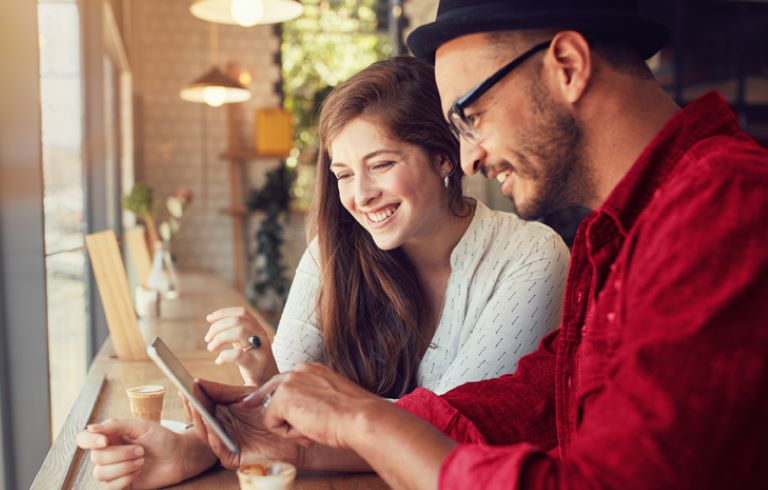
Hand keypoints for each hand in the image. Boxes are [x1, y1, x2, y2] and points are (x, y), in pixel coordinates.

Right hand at [76, 418, 214, 488]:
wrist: (178, 456)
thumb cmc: (161, 438)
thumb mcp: (141, 426)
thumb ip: (116, 425)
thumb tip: (90, 427)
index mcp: (110, 436)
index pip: (84, 439)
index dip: (89, 441)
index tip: (106, 441)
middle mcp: (108, 453)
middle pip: (96, 457)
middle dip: (121, 455)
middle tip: (141, 451)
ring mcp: (113, 470)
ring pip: (101, 473)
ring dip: (125, 467)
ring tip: (142, 461)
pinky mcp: (121, 485)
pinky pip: (110, 487)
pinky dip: (126, 479)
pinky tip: (138, 473)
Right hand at [183, 378, 300, 469]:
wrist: (293, 428)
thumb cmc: (272, 410)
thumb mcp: (245, 395)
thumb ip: (222, 390)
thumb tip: (197, 382)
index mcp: (223, 415)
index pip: (204, 406)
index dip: (195, 396)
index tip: (186, 384)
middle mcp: (222, 430)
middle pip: (201, 420)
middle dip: (193, 407)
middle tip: (186, 393)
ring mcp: (226, 444)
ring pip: (206, 433)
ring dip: (199, 419)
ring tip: (194, 406)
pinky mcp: (233, 458)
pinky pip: (219, 448)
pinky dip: (213, 436)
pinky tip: (210, 425)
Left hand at [205, 306, 277, 385]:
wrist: (269, 385)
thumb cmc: (254, 364)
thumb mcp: (247, 344)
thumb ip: (235, 333)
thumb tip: (214, 321)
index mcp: (258, 330)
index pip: (241, 313)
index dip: (223, 313)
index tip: (209, 318)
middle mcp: (261, 337)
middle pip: (238, 320)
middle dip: (217, 327)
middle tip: (207, 339)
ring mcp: (261, 350)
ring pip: (239, 332)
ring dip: (219, 338)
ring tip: (211, 348)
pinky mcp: (257, 365)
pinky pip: (238, 355)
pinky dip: (224, 356)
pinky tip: (218, 361)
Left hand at [258, 363, 385, 448]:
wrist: (359, 417)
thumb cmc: (353, 414)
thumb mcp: (332, 397)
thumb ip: (314, 396)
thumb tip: (303, 410)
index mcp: (312, 369)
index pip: (284, 380)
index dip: (273, 393)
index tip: (254, 397)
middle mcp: (298, 371)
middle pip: (270, 389)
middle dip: (259, 401)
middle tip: (248, 406)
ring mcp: (289, 383)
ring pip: (274, 411)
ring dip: (290, 426)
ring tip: (313, 428)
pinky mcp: (281, 399)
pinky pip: (273, 424)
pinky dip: (289, 433)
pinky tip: (307, 429)